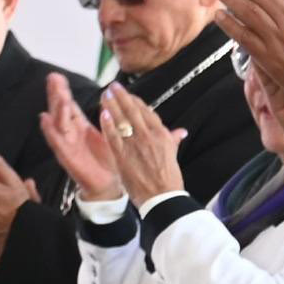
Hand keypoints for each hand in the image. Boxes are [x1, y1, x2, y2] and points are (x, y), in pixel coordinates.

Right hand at [39, 72, 122, 202]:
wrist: (108, 184)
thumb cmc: (107, 158)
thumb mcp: (108, 133)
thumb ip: (107, 116)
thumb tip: (109, 98)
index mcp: (80, 127)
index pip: (70, 105)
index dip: (63, 91)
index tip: (57, 76)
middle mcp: (71, 133)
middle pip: (60, 110)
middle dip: (56, 94)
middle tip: (52, 78)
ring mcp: (67, 145)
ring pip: (58, 123)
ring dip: (57, 109)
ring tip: (57, 96)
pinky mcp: (68, 157)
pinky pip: (57, 143)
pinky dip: (50, 131)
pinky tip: (45, 120)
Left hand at [100, 88, 186, 204]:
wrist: (162, 197)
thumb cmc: (169, 178)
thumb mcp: (173, 155)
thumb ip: (173, 140)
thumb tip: (181, 132)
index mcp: (162, 135)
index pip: (146, 112)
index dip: (135, 101)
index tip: (127, 94)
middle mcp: (149, 136)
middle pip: (133, 111)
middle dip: (122, 97)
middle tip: (113, 87)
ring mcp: (135, 145)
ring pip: (122, 120)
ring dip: (112, 105)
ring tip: (105, 95)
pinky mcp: (123, 155)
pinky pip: (113, 136)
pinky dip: (108, 124)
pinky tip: (102, 114)